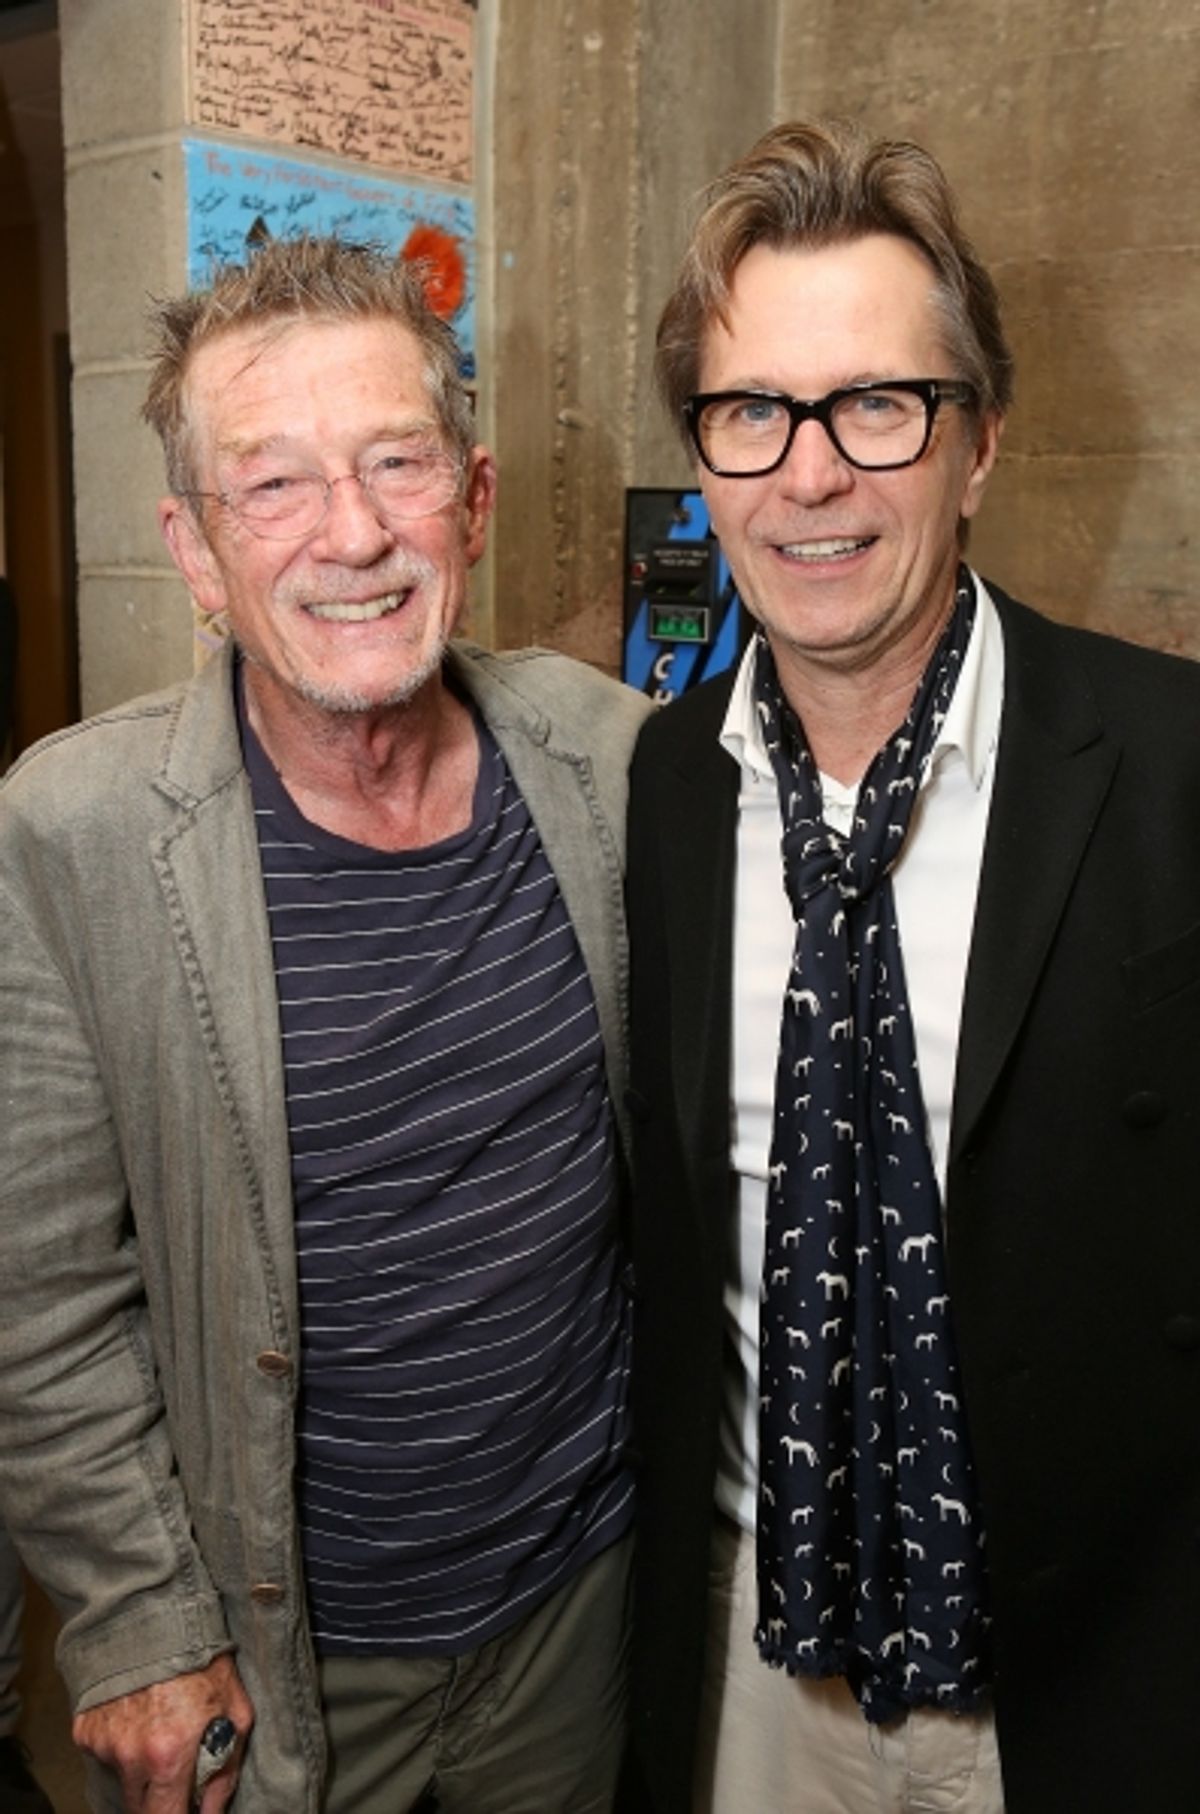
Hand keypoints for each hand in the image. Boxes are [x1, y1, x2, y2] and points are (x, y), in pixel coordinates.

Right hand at [73, 1653, 253, 1811]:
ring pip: (124, 1779)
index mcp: (169, 1757)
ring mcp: (104, 1743)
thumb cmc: (204, 1659)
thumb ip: (226, 1771)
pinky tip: (139, 1715)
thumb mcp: (236, 1713)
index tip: (189, 1807)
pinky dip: (122, 1743)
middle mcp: (131, 1756)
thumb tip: (212, 1810)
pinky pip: (105, 1752)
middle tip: (178, 1771)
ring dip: (141, 1769)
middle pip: (140, 1808)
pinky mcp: (85, 1729)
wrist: (157, 1614)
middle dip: (161, 1799)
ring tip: (160, 1730)